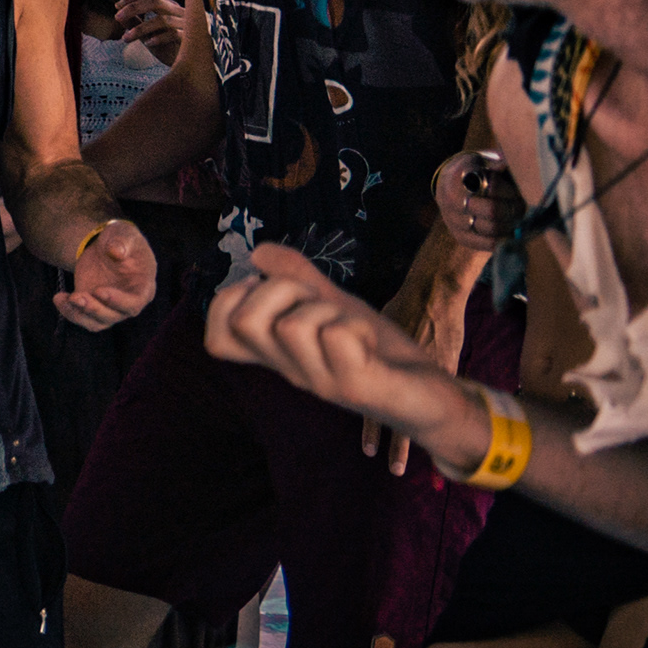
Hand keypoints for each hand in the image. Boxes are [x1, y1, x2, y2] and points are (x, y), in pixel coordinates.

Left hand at [54, 217, 156, 329]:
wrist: (105, 245)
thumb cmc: (120, 238)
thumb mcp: (123, 232)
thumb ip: (123, 240)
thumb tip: (116, 252)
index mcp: (144, 286)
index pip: (135, 302)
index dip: (118, 301)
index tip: (99, 291)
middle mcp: (130, 302)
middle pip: (114, 315)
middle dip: (94, 309)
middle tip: (76, 296)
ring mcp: (112, 308)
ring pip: (97, 322)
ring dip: (80, 314)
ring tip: (64, 298)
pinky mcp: (94, 307)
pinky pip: (83, 318)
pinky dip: (70, 312)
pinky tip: (59, 298)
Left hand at [113, 0, 191, 67]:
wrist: (190, 67)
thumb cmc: (168, 49)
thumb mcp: (148, 35)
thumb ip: (136, 24)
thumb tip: (118, 15)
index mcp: (170, 8)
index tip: (116, 6)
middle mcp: (180, 12)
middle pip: (156, 2)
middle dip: (134, 8)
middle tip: (117, 17)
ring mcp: (187, 25)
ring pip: (163, 20)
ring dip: (141, 28)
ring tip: (126, 38)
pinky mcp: (191, 39)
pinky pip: (174, 35)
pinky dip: (158, 38)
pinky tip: (148, 44)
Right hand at [204, 244, 481, 464]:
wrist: (431, 395)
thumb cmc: (377, 351)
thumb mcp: (333, 305)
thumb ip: (297, 278)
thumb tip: (257, 252)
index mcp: (279, 356)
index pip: (216, 339)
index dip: (226, 303)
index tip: (266, 291)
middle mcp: (291, 371)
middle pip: (243, 322)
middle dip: (277, 289)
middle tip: (314, 300)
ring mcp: (321, 381)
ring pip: (292, 325)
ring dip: (326, 308)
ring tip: (350, 322)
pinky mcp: (356, 386)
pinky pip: (338, 336)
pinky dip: (356, 324)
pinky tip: (370, 340)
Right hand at [433, 149, 521, 254]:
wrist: (448, 184)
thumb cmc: (475, 170)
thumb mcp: (483, 160)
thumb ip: (501, 162)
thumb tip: (520, 167)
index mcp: (459, 176)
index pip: (493, 187)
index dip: (511, 191)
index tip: (518, 190)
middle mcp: (451, 200)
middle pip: (493, 211)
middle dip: (514, 209)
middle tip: (521, 205)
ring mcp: (453, 220)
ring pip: (491, 229)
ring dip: (511, 224)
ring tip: (517, 217)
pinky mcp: (459, 236)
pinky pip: (486, 243)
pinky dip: (503, 239)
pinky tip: (510, 231)